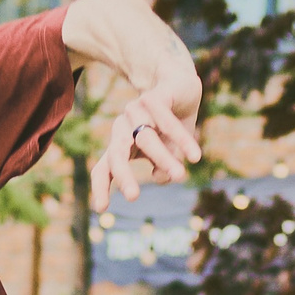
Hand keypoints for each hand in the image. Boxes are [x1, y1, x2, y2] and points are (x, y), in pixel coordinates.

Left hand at [99, 69, 203, 201]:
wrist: (180, 85)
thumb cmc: (170, 124)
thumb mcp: (168, 152)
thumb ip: (164, 167)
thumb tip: (161, 178)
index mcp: (120, 145)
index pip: (103, 169)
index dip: (100, 187)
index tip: (102, 209)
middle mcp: (122, 129)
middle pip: (116, 155)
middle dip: (124, 176)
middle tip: (133, 197)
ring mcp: (135, 111)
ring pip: (147, 139)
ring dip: (164, 158)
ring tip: (181, 176)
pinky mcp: (152, 98)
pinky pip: (166, 122)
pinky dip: (181, 140)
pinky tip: (194, 156)